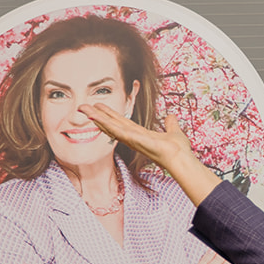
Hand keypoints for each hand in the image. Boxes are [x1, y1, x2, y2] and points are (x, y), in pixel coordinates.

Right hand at [84, 105, 221, 205]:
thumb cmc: (177, 149)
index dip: (110, 115)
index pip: (121, 123)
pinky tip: (94, 117)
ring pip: (109, 126)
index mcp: (140, 134)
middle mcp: (132, 137)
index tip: (99, 107)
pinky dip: (104, 123)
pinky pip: (115, 130)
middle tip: (83, 106)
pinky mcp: (132, 139)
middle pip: (111, 123)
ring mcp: (130, 138)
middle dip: (97, 115)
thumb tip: (171, 116)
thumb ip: (170, 124)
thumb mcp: (173, 131)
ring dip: (96, 117)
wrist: (180, 156)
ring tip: (83, 108)